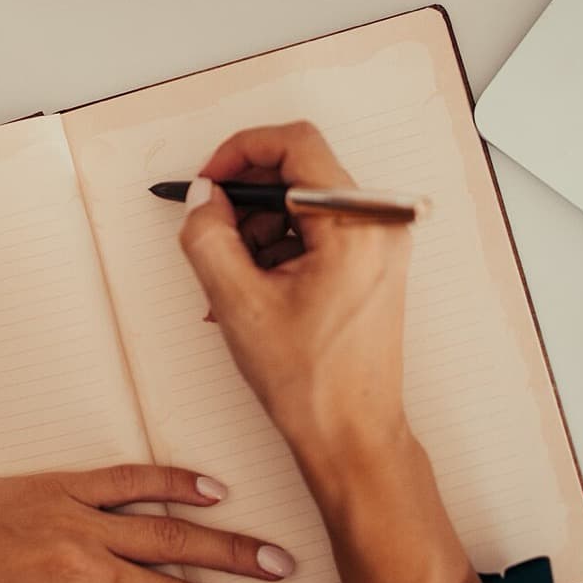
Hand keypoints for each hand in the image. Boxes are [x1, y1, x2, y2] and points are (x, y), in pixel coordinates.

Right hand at [176, 120, 413, 472]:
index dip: (240, 152)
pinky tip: (250, 293)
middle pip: (298, 173)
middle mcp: (379, 225)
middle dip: (245, 202)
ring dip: (256, 232)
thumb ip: (208, 236)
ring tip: (229, 284)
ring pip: (302, 205)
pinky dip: (277, 251)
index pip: (295, 144)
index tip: (207, 182)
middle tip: (211, 235)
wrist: (352, 437)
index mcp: (356, 224)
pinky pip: (316, 234)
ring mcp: (380, 245)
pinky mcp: (372, 265)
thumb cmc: (311, 383)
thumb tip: (202, 197)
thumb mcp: (238, 302)